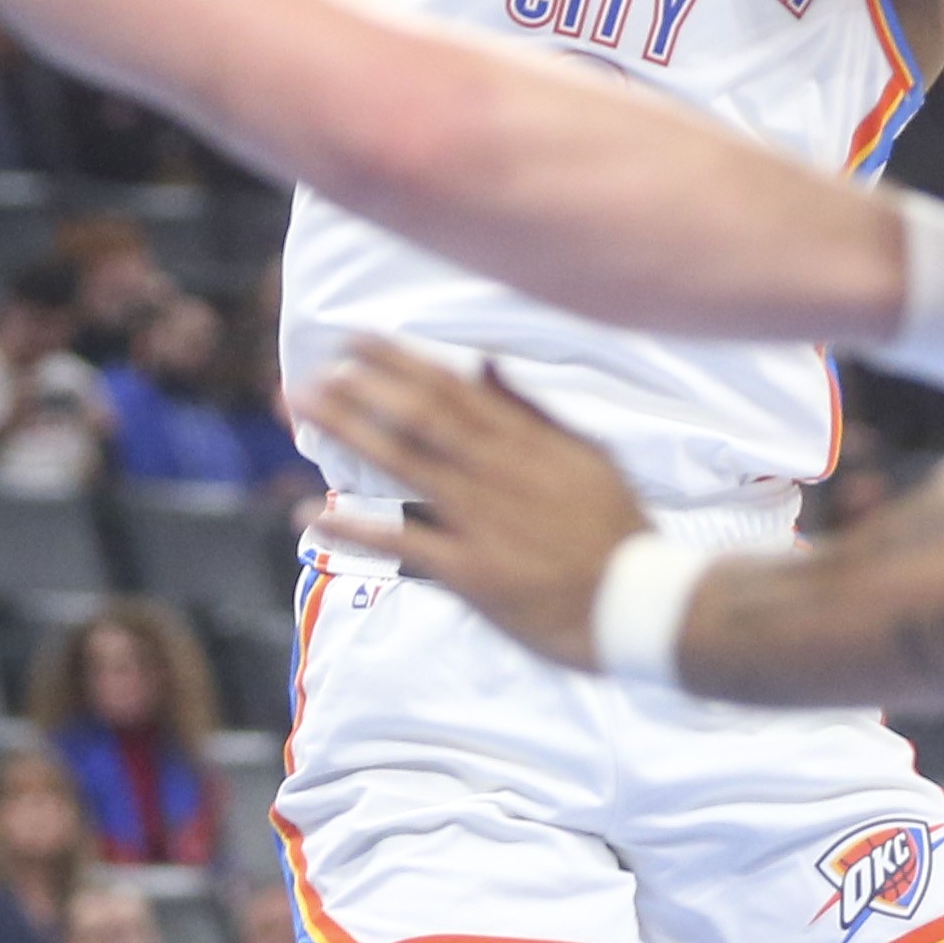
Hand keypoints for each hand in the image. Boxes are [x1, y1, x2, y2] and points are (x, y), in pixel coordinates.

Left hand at [296, 343, 649, 668]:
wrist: (640, 602)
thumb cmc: (616, 528)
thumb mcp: (587, 455)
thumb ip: (532, 411)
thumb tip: (486, 364)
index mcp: (524, 441)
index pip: (450, 388)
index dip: (398, 361)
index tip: (355, 340)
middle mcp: (497, 471)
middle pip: (419, 416)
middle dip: (362, 388)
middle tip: (312, 368)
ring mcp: (481, 520)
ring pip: (405, 464)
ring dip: (350, 432)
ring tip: (304, 410)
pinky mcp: (471, 570)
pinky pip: (405, 543)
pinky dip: (358, 528)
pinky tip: (313, 512)